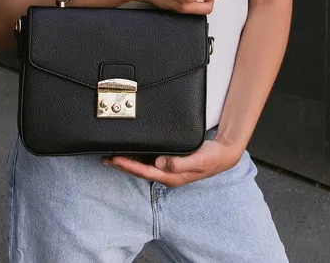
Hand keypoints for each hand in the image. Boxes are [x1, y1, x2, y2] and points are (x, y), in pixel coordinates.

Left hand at [102, 136, 242, 186]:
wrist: (224, 153)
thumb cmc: (212, 157)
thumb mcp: (198, 159)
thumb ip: (180, 163)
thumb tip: (160, 162)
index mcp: (172, 176)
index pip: (145, 171)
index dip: (128, 165)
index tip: (115, 158)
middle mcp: (168, 174)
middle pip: (139, 170)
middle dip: (122, 164)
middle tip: (105, 158)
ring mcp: (168, 169)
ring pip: (143, 166)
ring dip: (127, 161)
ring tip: (112, 156)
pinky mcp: (170, 162)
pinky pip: (149, 161)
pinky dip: (137, 157)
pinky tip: (131, 152)